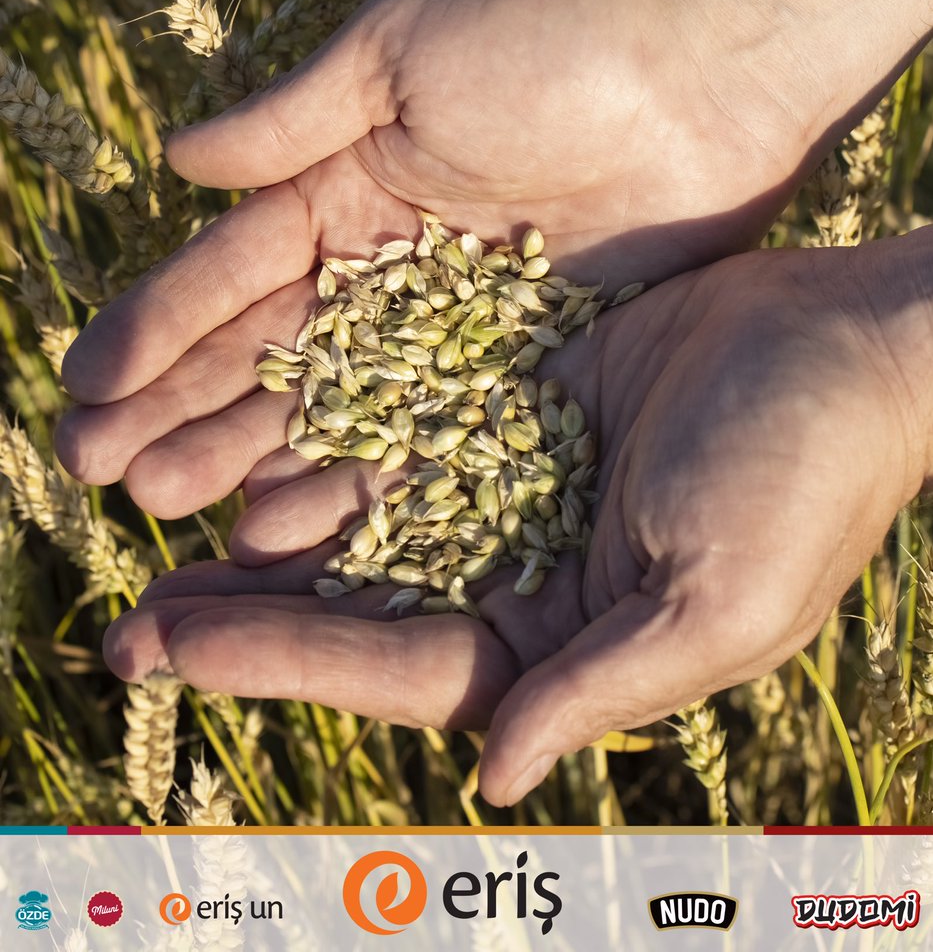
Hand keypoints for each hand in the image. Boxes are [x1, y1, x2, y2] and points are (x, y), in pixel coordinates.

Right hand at [54, 0, 814, 514]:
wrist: (703, 77)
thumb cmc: (548, 43)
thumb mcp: (400, 56)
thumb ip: (291, 121)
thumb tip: (174, 159)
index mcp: (343, 190)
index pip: (233, 274)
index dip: (158, 328)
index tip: (86, 384)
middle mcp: (384, 270)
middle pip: (266, 353)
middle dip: (180, 408)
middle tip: (97, 469)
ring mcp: (450, 330)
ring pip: (333, 405)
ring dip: (248, 453)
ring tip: (165, 506)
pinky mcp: (518, 370)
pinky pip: (427, 433)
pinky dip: (361, 474)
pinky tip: (296, 519)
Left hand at [100, 232, 932, 804]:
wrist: (845, 340)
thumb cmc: (805, 474)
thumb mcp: (717, 601)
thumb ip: (602, 687)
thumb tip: (495, 776)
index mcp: (571, 638)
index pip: (404, 665)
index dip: (286, 661)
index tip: (173, 650)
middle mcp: (530, 569)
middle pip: (361, 605)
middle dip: (248, 621)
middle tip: (126, 626)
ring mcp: (515, 482)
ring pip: (365, 519)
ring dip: (265, 535)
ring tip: (160, 536)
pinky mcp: (514, 401)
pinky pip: (401, 425)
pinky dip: (327, 442)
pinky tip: (250, 447)